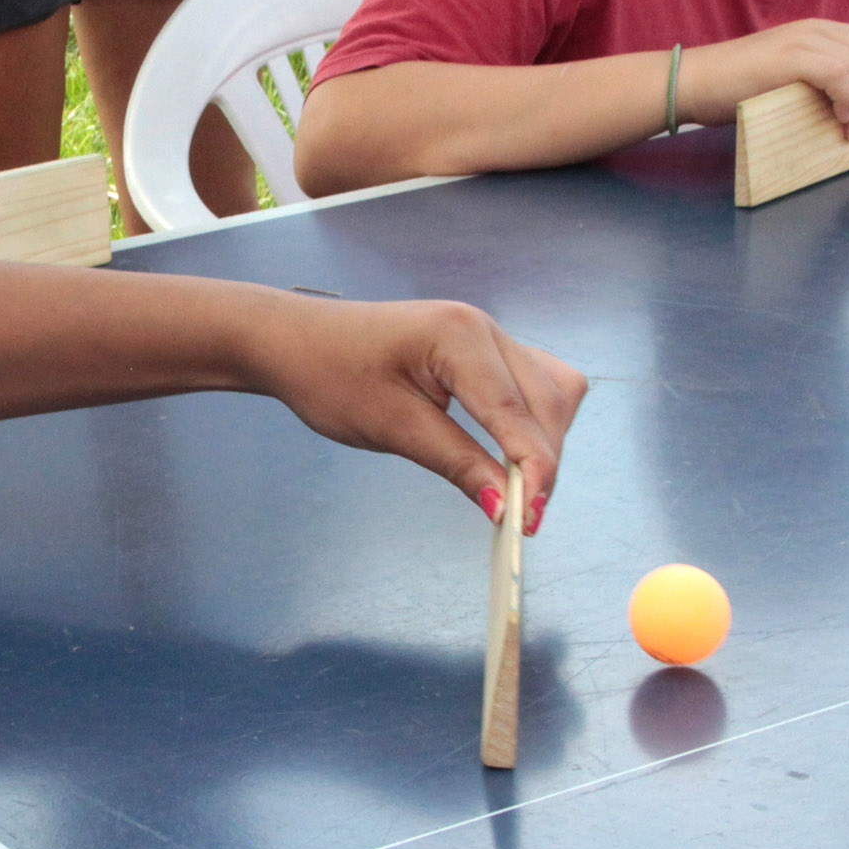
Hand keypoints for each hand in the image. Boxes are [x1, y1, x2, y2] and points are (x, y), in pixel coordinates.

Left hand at [241, 296, 586, 529]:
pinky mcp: (483, 349)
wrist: (297, 342)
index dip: (532, 470)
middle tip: (523, 518)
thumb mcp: (392, 428)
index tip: (531, 522)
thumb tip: (505, 506)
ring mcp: (488, 334)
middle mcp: (485, 327)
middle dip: (542, 460)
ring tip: (519, 489)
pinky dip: (532, 422)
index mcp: (460, 336)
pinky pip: (531, 384)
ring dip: (544, 440)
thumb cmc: (331, 377)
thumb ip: (456, 462)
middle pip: (547, 400)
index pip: (515, 412)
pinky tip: (513, 453)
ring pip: (550, 390)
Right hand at [687, 19, 848, 140]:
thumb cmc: (738, 87)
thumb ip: (823, 78)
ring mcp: (804, 40)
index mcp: (822, 31)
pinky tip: (838, 118)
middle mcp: (819, 29)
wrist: (696, 81)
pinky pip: (840, 74)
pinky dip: (848, 100)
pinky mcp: (791, 57)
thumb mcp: (792, 75)